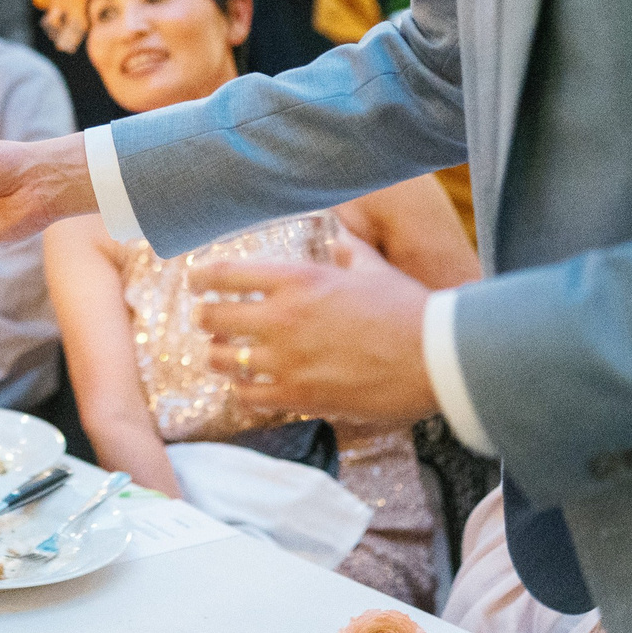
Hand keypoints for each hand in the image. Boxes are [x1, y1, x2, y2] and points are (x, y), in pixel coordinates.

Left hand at [189, 244, 439, 425]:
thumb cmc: (409, 309)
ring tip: (221, 355)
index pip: (224, 274)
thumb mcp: (373, 269)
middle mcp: (282, 318)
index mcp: (297, 279)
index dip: (200, 278)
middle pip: (211, 317)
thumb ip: (348, 251)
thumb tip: (340, 235)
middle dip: (204, 318)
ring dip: (216, 356)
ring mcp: (286, 361)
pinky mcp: (298, 397)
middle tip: (208, 320)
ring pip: (221, 360)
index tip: (195, 282)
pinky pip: (246, 396)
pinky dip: (240, 390)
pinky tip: (246, 385)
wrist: (436, 358)